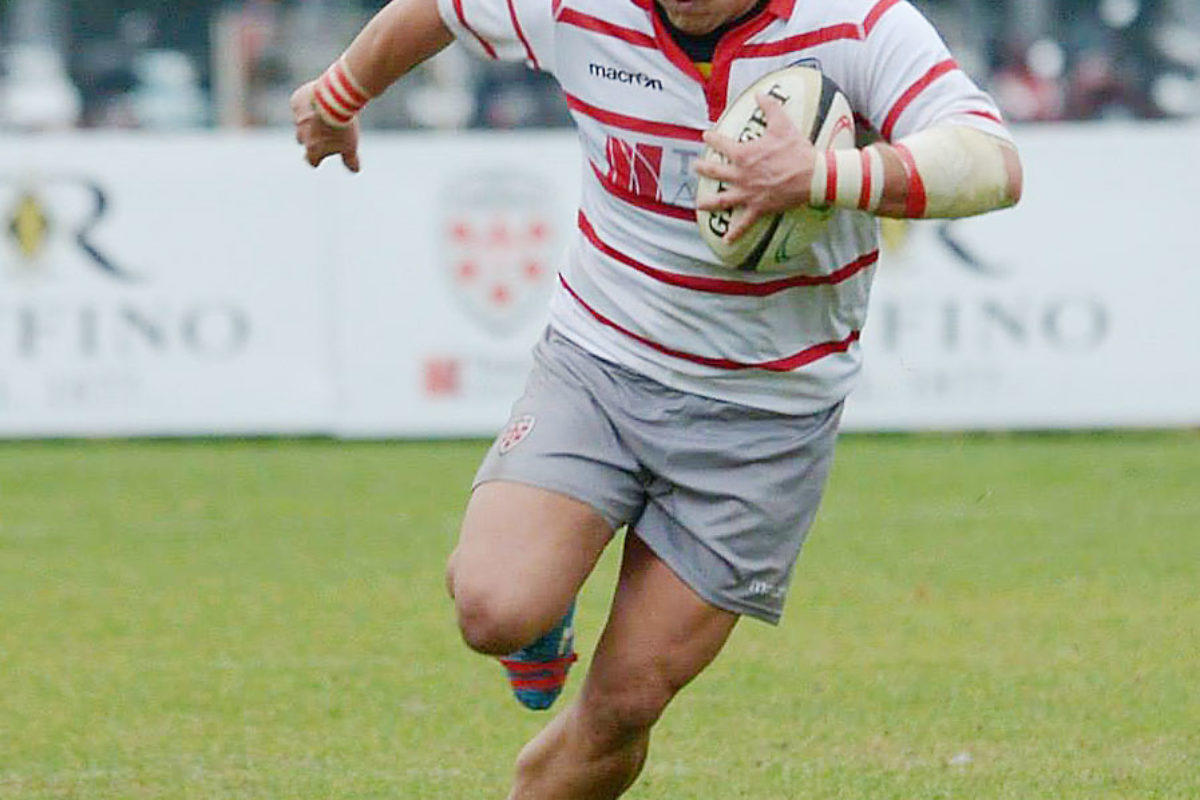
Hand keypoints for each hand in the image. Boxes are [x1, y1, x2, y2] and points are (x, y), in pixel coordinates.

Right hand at [290, 81, 361, 172]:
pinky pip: (300, 105)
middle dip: (312, 137)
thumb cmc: (343, 126)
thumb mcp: (350, 146)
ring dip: (309, 120)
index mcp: (312, 149)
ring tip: (322, 114)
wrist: (334, 99)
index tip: (321, 157)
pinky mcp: (296, 102)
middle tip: (323, 131)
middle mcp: (301, 135)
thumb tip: (355, 170)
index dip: (316, 159)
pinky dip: (307, 104)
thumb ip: (350, 160)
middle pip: (303, 140)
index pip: (311, 160)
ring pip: (301, 122)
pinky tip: (318, 99)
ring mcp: (297, 118)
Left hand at [694, 94, 815, 240]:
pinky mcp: (758, 208)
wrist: (812, 175)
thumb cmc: (797, 150)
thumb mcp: (783, 124)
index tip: (706, 135)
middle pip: (715, 172)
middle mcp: (741, 175)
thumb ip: (770, 107)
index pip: (722, 144)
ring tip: (699, 205)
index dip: (712, 138)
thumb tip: (760, 93)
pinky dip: (735, 232)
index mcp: (744, 154)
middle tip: (695, 167)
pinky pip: (743, 222)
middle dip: (703, 169)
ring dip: (709, 202)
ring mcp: (748, 193)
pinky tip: (726, 240)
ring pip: (723, 199)